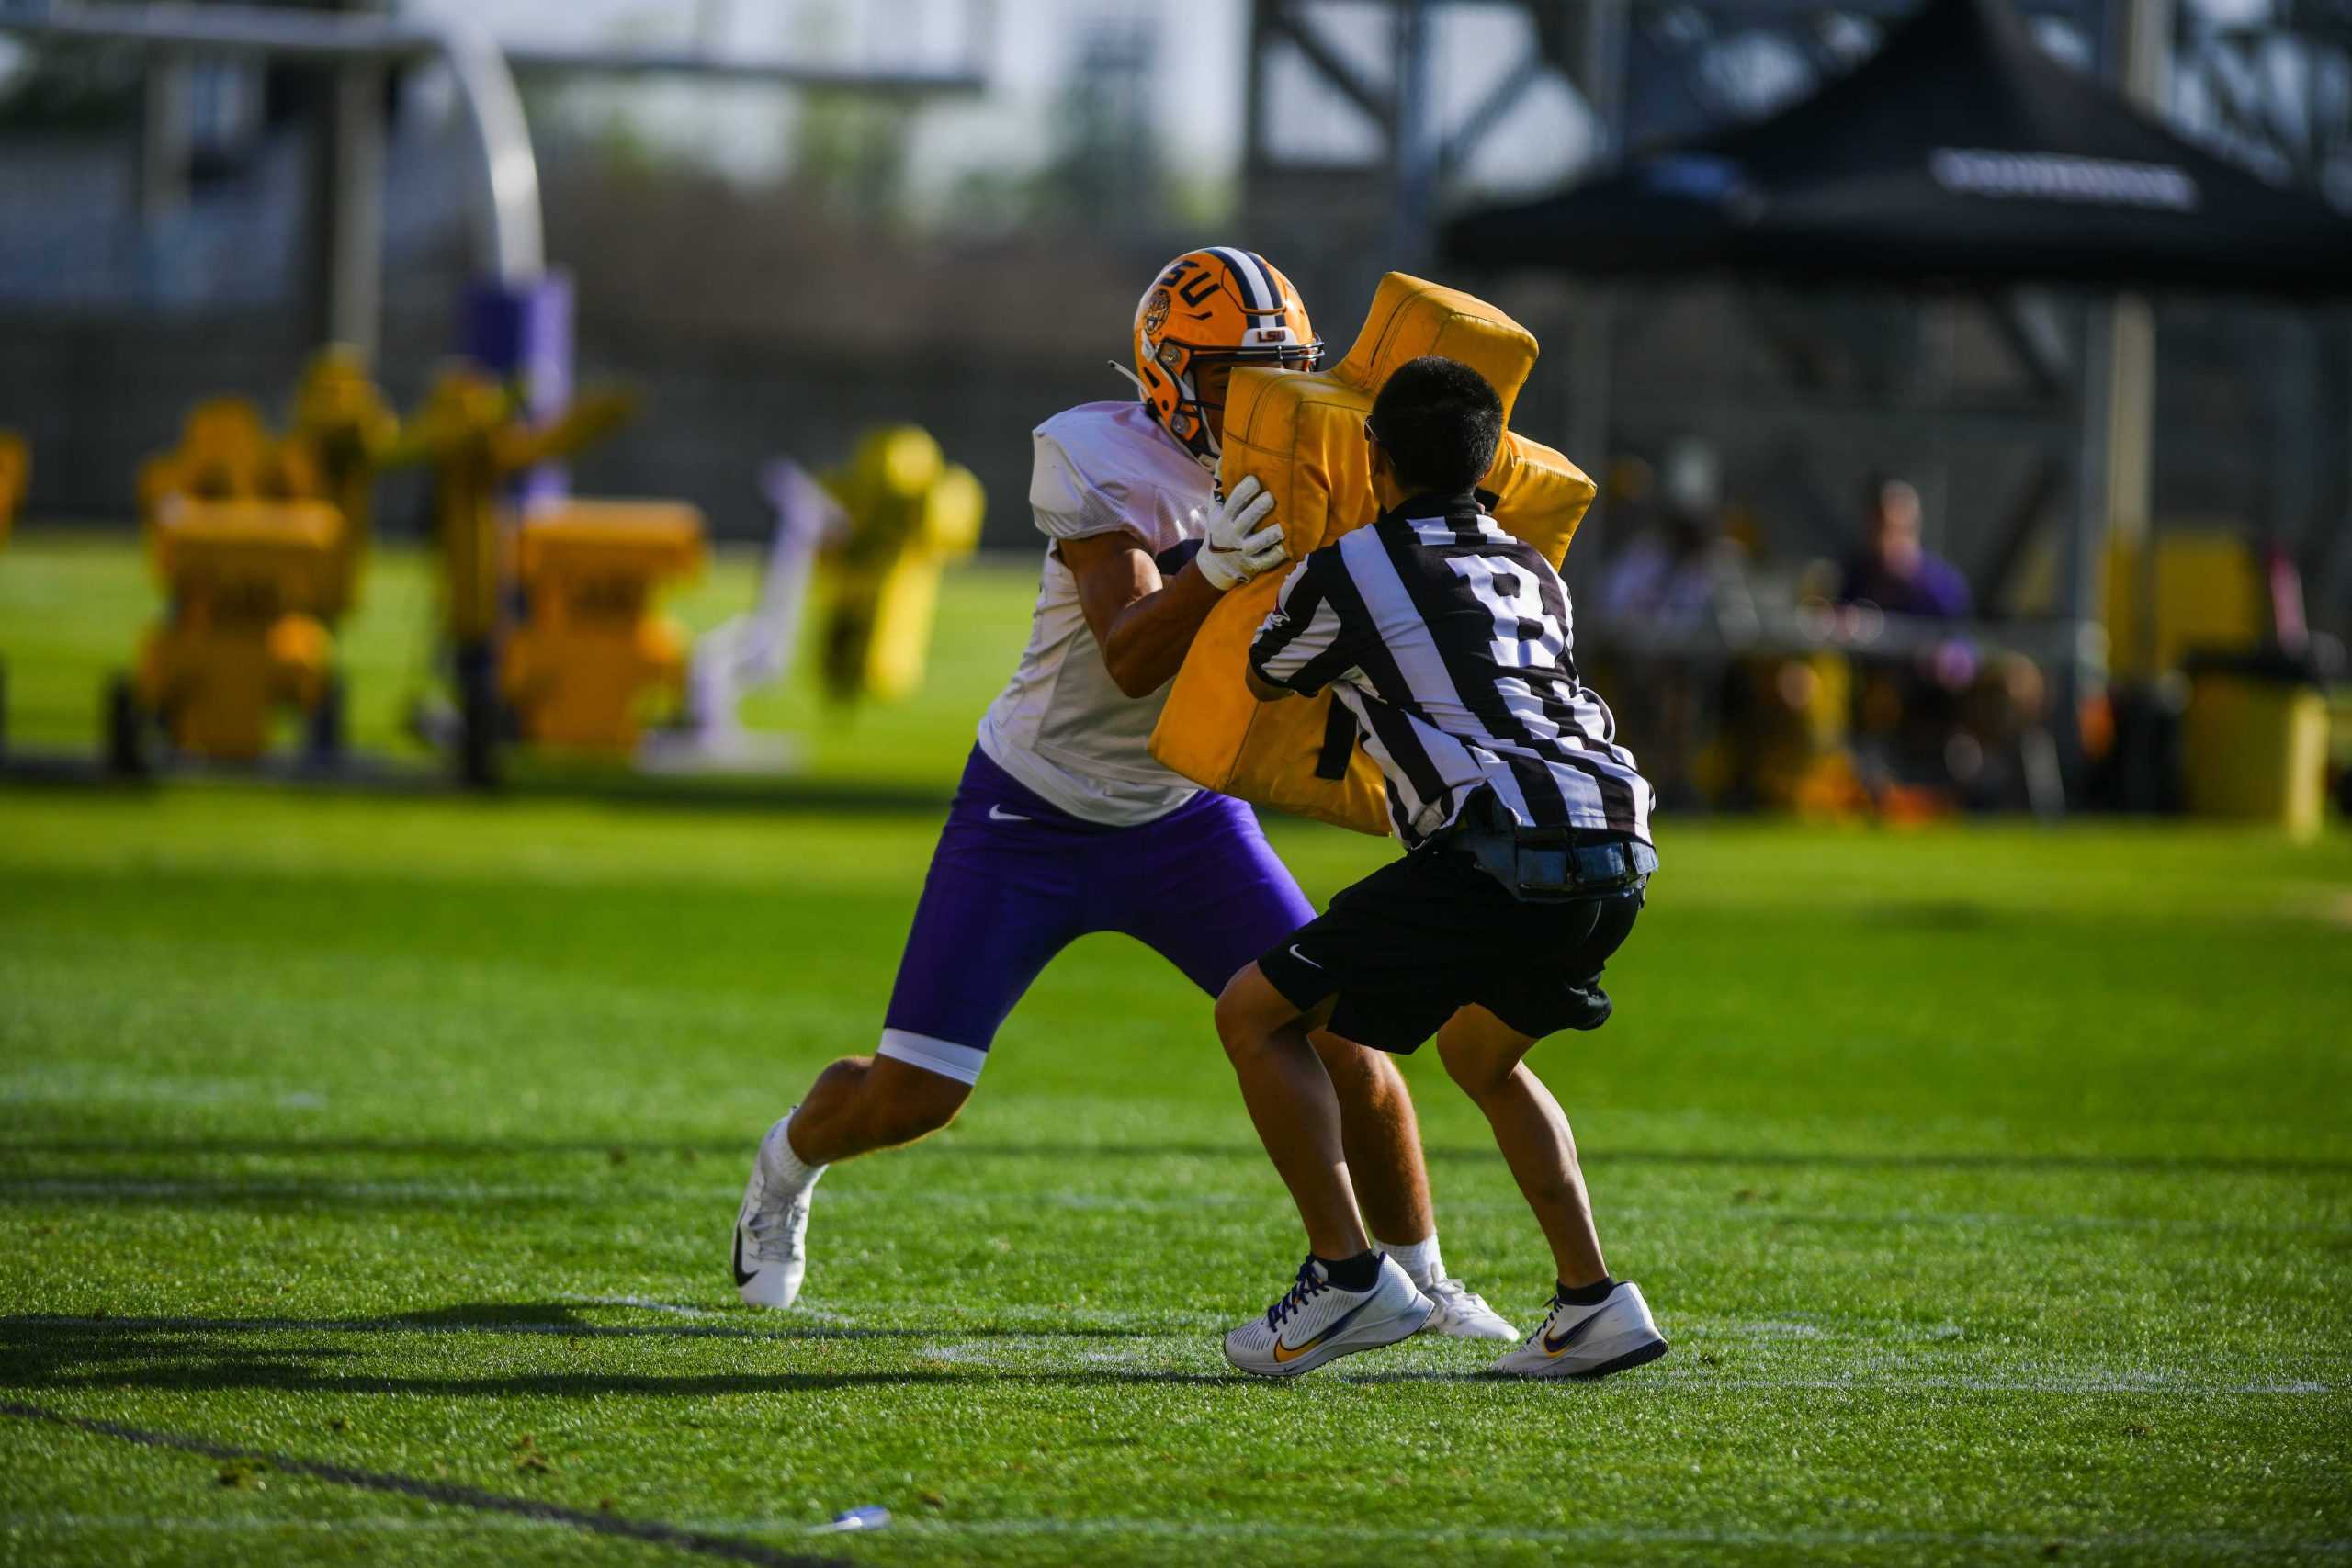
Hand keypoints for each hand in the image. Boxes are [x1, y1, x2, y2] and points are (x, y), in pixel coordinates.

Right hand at [1196, 475, 1283, 591]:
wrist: (1215, 564)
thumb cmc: (1220, 527)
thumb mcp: (1214, 507)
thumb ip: (1218, 483)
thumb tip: (1222, 456)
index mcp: (1224, 517)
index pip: (1232, 503)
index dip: (1243, 491)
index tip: (1255, 479)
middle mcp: (1233, 534)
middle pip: (1245, 521)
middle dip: (1257, 509)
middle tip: (1270, 497)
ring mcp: (1243, 551)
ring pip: (1257, 543)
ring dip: (1270, 535)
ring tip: (1283, 527)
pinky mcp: (1253, 564)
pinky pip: (1266, 561)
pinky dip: (1276, 556)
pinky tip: (1287, 547)